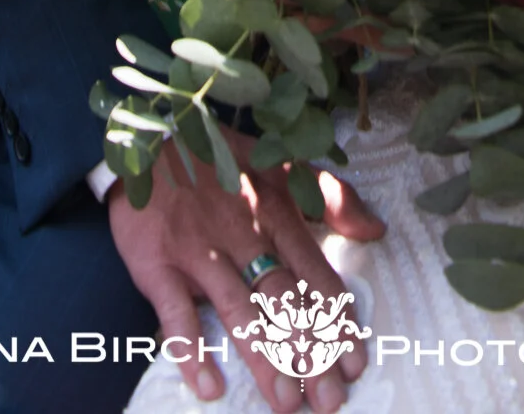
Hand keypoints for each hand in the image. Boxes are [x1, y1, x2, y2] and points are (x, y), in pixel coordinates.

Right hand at [108, 131, 384, 412]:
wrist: (147, 136)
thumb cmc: (220, 159)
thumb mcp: (280, 164)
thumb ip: (331, 195)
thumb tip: (376, 229)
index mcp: (274, 211)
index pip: (314, 273)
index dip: (337, 320)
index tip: (355, 362)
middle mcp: (242, 234)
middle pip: (283, 301)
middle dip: (309, 352)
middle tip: (329, 401)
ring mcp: (199, 251)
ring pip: (238, 310)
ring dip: (263, 358)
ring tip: (286, 401)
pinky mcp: (158, 263)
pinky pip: (175, 312)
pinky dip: (190, 349)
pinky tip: (208, 386)